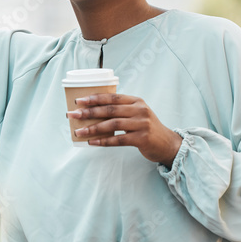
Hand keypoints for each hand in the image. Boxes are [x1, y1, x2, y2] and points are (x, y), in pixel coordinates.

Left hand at [67, 92, 182, 165]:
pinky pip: (118, 139)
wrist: (167, 144)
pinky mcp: (142, 138)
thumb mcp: (137, 114)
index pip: (112, 97)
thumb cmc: (146, 128)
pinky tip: (92, 142)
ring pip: (112, 124)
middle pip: (110, 109)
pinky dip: (103, 141)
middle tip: (73, 114)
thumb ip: (120, 110)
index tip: (78, 100)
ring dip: (93, 128)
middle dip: (89, 112)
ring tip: (79, 131)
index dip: (94, 98)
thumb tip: (91, 112)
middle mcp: (140, 110)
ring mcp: (142, 124)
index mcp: (136, 101)